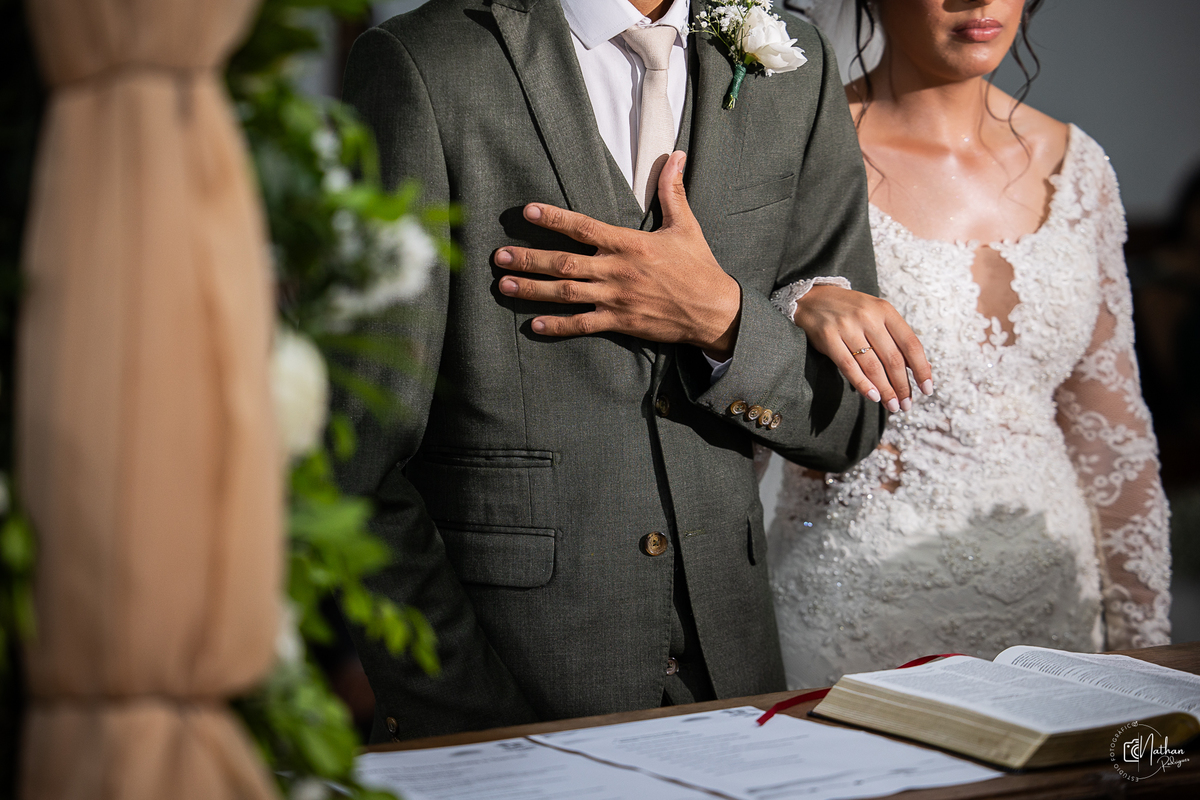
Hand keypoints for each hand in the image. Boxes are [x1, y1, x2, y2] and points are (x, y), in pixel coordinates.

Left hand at [494, 151, 741, 359]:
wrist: (713, 310)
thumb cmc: (698, 267)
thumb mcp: (686, 226)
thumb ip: (672, 191)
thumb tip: (675, 154)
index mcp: (629, 244)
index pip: (584, 227)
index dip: (555, 218)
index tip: (528, 211)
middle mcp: (617, 271)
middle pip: (564, 263)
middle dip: (529, 258)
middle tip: (499, 256)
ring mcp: (616, 298)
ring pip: (566, 293)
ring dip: (532, 289)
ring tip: (504, 285)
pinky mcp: (620, 322)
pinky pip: (583, 325)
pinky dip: (558, 326)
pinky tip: (534, 325)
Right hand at [793, 285, 932, 411]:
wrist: (812, 299)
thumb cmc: (850, 312)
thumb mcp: (877, 317)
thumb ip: (898, 340)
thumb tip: (924, 369)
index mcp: (885, 310)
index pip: (911, 344)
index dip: (921, 369)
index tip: (927, 389)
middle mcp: (868, 317)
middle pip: (893, 358)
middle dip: (902, 386)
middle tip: (906, 405)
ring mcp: (847, 326)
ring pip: (872, 366)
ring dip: (885, 390)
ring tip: (892, 406)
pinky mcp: (828, 337)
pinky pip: (848, 366)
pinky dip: (863, 384)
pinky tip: (873, 396)